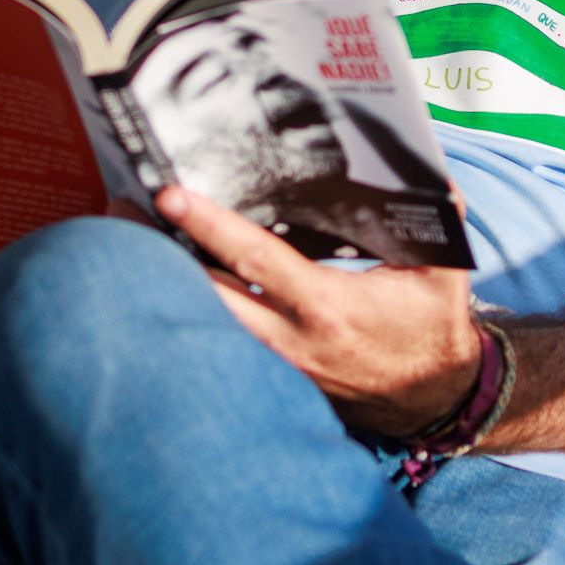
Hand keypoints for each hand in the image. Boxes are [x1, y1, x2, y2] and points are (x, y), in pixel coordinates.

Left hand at [158, 186, 477, 439]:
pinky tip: (167, 278)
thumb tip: (429, 165)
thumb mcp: (443, 270)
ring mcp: (275, 363)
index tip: (171, 195)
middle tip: (120, 209)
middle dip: (158, 252)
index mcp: (326, 307)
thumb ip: (438, 216)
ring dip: (166, 280)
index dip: (210, 226)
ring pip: (205, 320)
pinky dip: (193, 307)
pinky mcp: (272, 376)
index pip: (256, 260)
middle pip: (205, 294)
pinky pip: (221, 338)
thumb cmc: (432, 329)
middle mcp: (290, 339)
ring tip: (126, 236)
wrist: (433, 399)